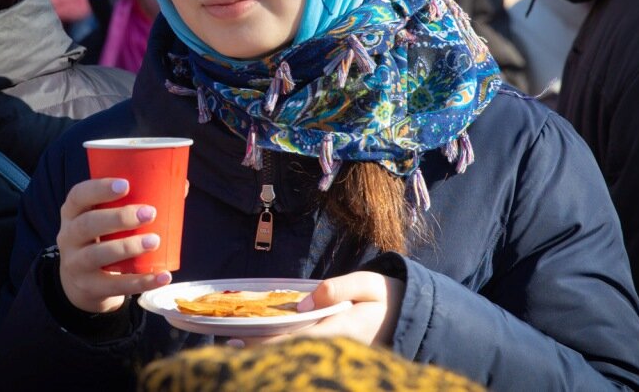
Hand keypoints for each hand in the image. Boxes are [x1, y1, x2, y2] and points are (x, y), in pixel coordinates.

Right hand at [57, 178, 171, 313]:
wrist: (81, 282)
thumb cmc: (104, 237)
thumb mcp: (106, 217)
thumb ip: (136, 200)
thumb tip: (182, 186)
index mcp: (73, 212)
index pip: (78, 195)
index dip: (99, 188)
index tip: (126, 184)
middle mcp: (68, 236)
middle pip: (87, 225)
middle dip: (119, 218)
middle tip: (150, 213)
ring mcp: (76, 264)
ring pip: (96, 255)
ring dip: (128, 247)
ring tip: (155, 241)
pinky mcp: (90, 288)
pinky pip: (115, 286)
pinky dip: (141, 281)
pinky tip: (162, 276)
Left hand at [229, 271, 405, 347]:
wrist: (411, 318)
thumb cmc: (387, 297)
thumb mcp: (368, 282)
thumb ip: (336, 290)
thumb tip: (304, 303)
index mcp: (343, 330)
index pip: (296, 339)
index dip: (266, 343)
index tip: (240, 340)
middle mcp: (338, 350)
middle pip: (291, 353)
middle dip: (260, 351)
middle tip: (228, 345)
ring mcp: (338, 356)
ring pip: (297, 356)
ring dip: (269, 352)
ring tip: (237, 346)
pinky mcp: (337, 356)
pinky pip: (306, 354)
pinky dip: (284, 350)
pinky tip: (264, 345)